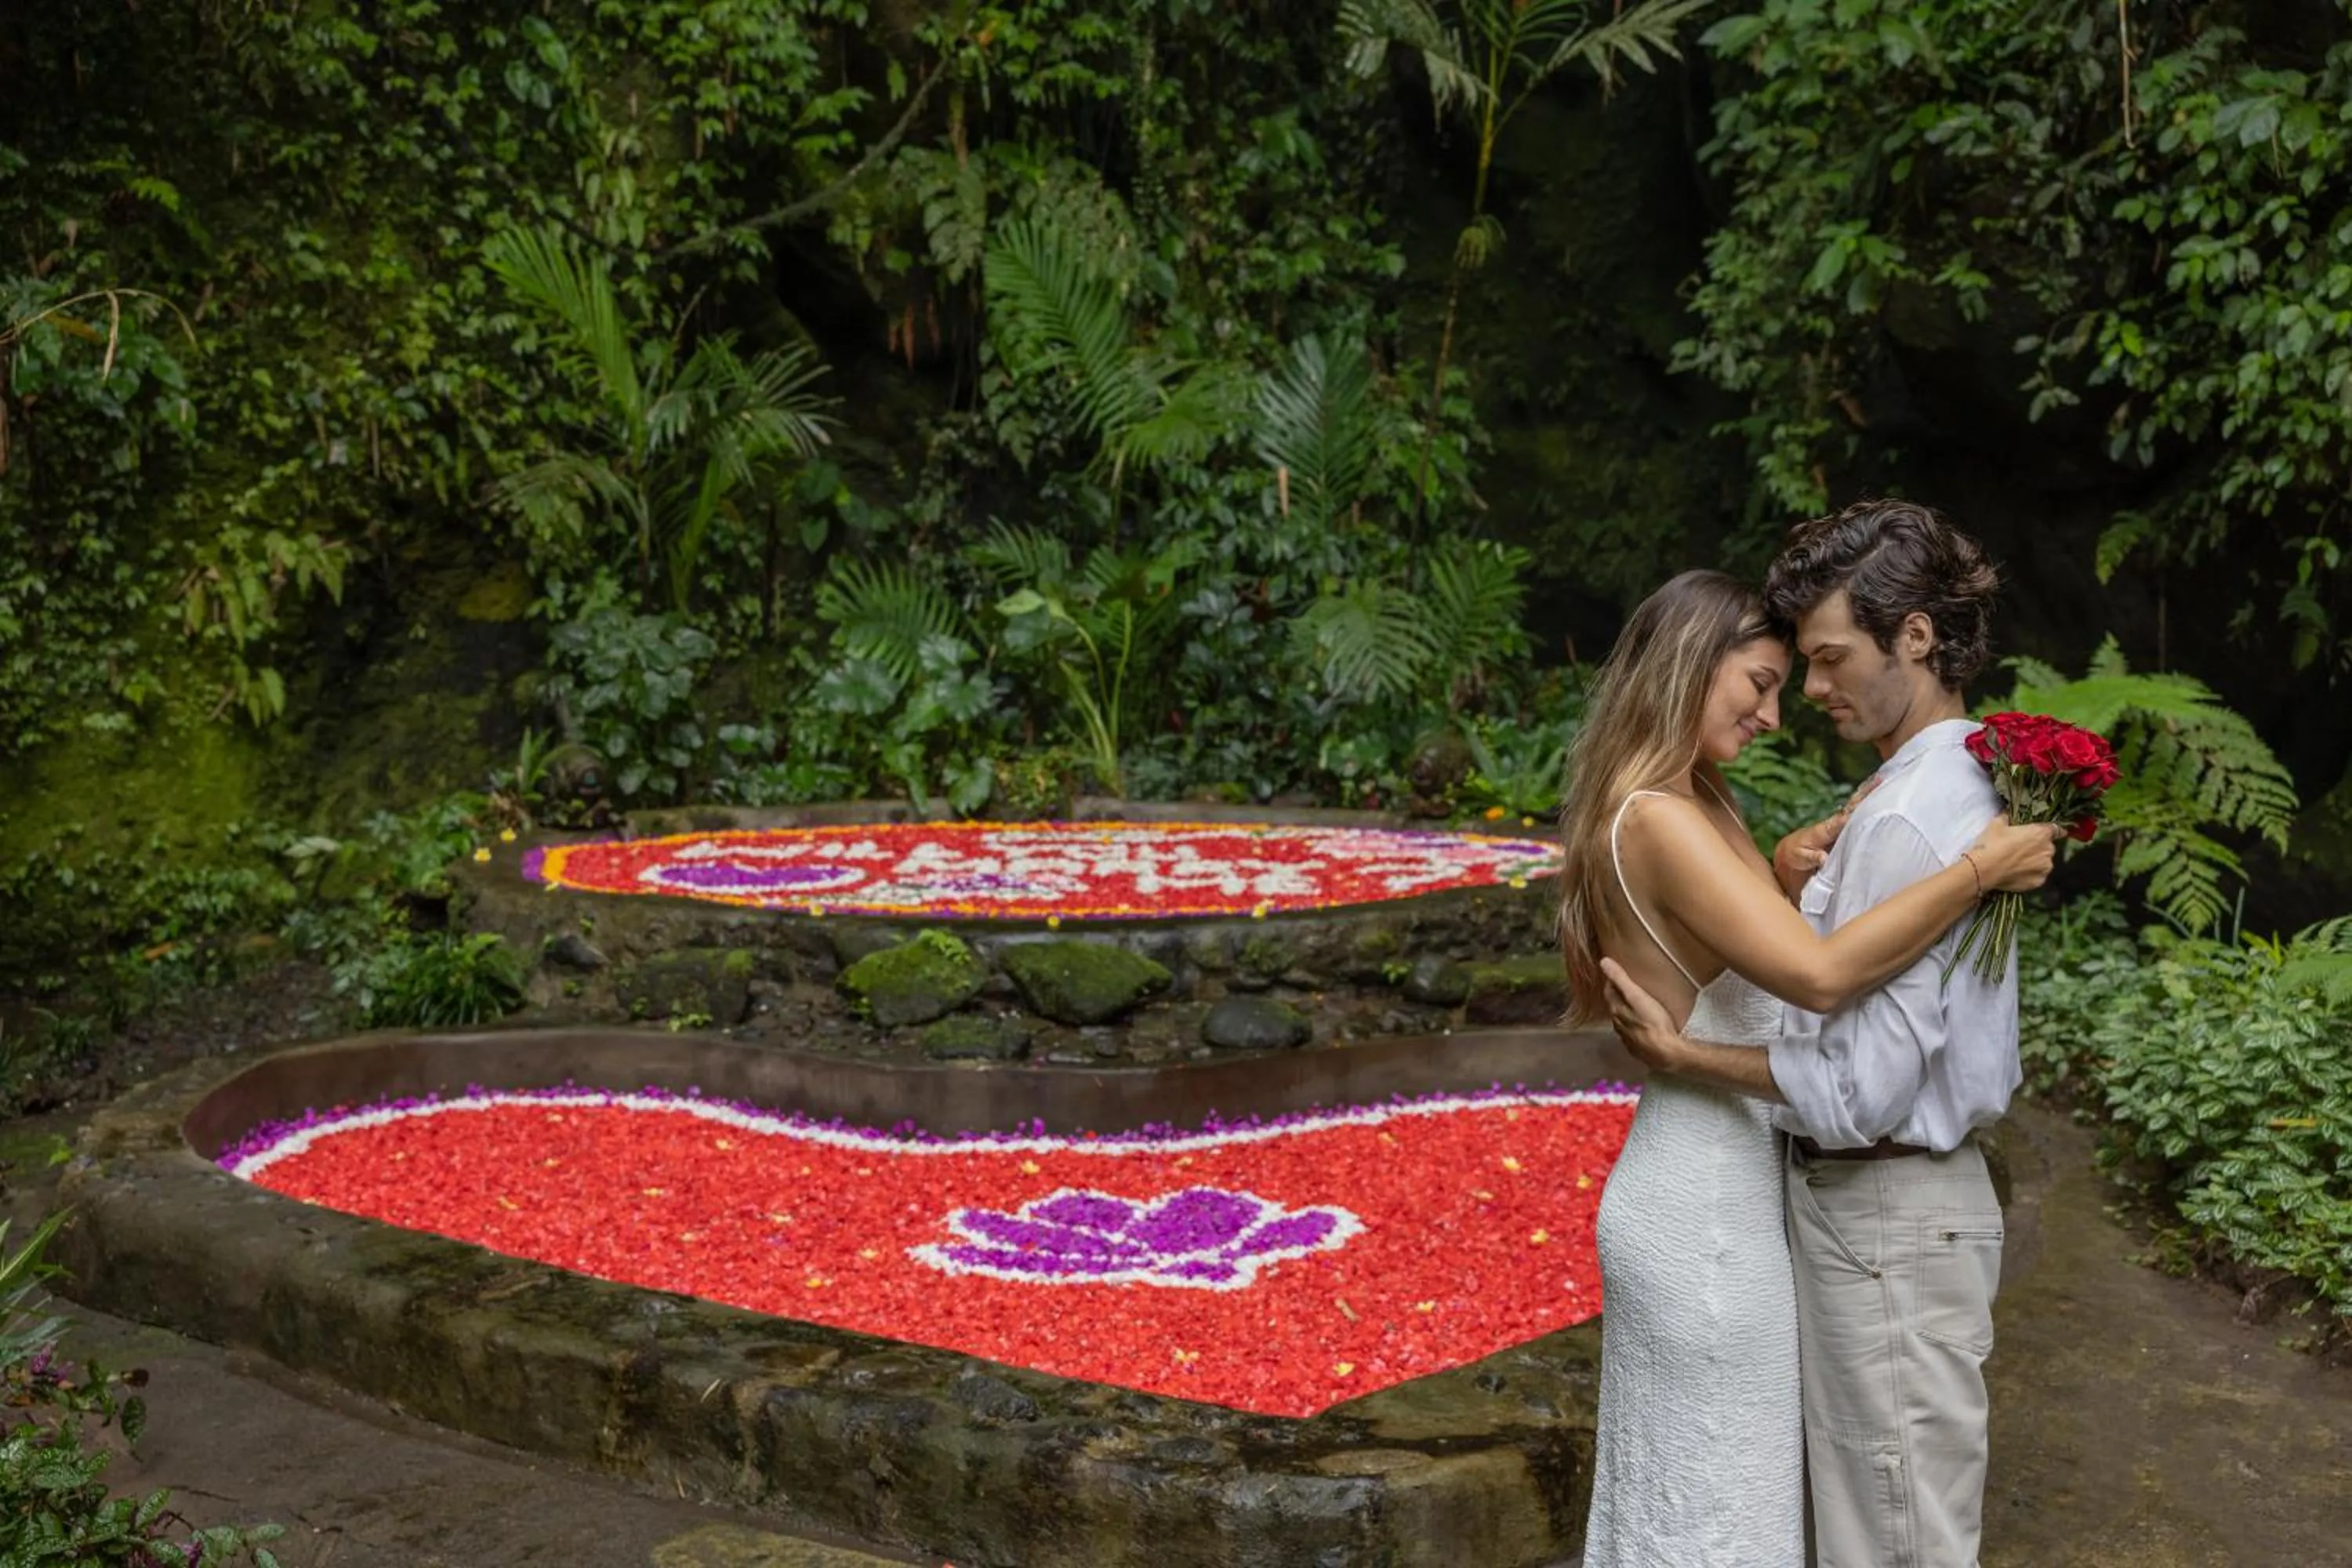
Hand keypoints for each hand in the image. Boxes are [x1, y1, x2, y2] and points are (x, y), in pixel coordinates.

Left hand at [1599, 957, 1684, 1072]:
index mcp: (1616, 1011)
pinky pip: (1631, 1035)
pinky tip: (1642, 1028)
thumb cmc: (1653, 1022)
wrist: (1666, 1053)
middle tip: (1627, 988)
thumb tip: (1603, 961)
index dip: (1612, 981)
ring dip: (1625, 1013)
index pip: (1608, 992)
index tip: (1617, 974)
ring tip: (1635, 1006)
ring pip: (1622, 1022)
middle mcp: (1617, 1025)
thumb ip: (1621, 979)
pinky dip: (1634, 1028)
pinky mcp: (1637, 1050)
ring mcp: (1627, 1039)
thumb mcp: (1637, 996)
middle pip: (1614, 1007)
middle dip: (1618, 997)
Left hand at [1771, 777, 1879, 895]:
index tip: (1870, 803)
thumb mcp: (1801, 858)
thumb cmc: (1795, 855)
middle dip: (1865, 795)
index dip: (1856, 811)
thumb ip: (1812, 857)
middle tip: (1881, 780)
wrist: (1789, 853)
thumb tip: (1824, 858)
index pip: (1843, 819)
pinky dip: (1865, 806)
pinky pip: (1855, 816)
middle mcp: (1834, 824)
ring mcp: (1839, 826)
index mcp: (1825, 829)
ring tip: (1883, 782)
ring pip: (1855, 809)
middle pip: (1852, 807)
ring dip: (1868, 796)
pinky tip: (1876, 797)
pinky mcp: (1841, 830)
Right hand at [1963, 813, 2066, 892]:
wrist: (1984, 869)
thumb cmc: (1992, 843)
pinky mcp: (2039, 882)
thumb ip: (2006, 819)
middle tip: (2021, 850)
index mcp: (2042, 833)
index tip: (2051, 834)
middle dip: (2038, 848)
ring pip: (2043, 863)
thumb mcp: (1996, 824)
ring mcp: (2045, 868)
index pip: (2056, 830)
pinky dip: (2030, 875)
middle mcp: (2049, 850)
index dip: (2054, 831)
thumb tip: (2006, 818)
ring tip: (2018, 865)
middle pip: (2048, 847)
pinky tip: (2017, 875)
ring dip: (2035, 862)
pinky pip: (2037, 876)